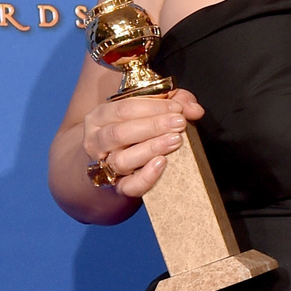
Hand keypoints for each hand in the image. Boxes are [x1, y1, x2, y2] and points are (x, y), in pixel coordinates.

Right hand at [81, 89, 204, 198]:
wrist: (116, 163)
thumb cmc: (137, 130)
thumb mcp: (152, 109)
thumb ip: (175, 102)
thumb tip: (194, 110)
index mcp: (100, 117)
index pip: (123, 109)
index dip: (152, 107)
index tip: (177, 108)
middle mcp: (96, 141)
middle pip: (120, 133)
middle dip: (153, 126)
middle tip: (179, 123)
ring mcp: (104, 166)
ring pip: (122, 159)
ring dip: (151, 148)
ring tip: (175, 140)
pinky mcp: (117, 187)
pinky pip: (129, 185)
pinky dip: (146, 176)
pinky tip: (162, 163)